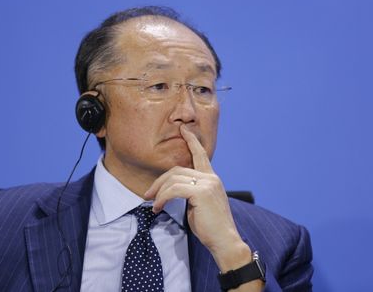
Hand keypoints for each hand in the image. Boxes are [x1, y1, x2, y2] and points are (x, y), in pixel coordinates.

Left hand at [144, 125, 251, 269]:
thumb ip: (191, 192)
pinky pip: (174, 190)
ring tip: (153, 205)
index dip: (192, 141)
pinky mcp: (200, 192)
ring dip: (159, 192)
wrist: (225, 241)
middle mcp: (211, 178)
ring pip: (173, 180)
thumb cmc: (211, 228)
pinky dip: (162, 198)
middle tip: (147, 194)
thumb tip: (173, 190)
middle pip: (177, 170)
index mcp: (212, 179)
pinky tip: (158, 208)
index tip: (184, 130)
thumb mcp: (199, 205)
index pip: (201, 155)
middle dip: (159, 181)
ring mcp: (207, 184)